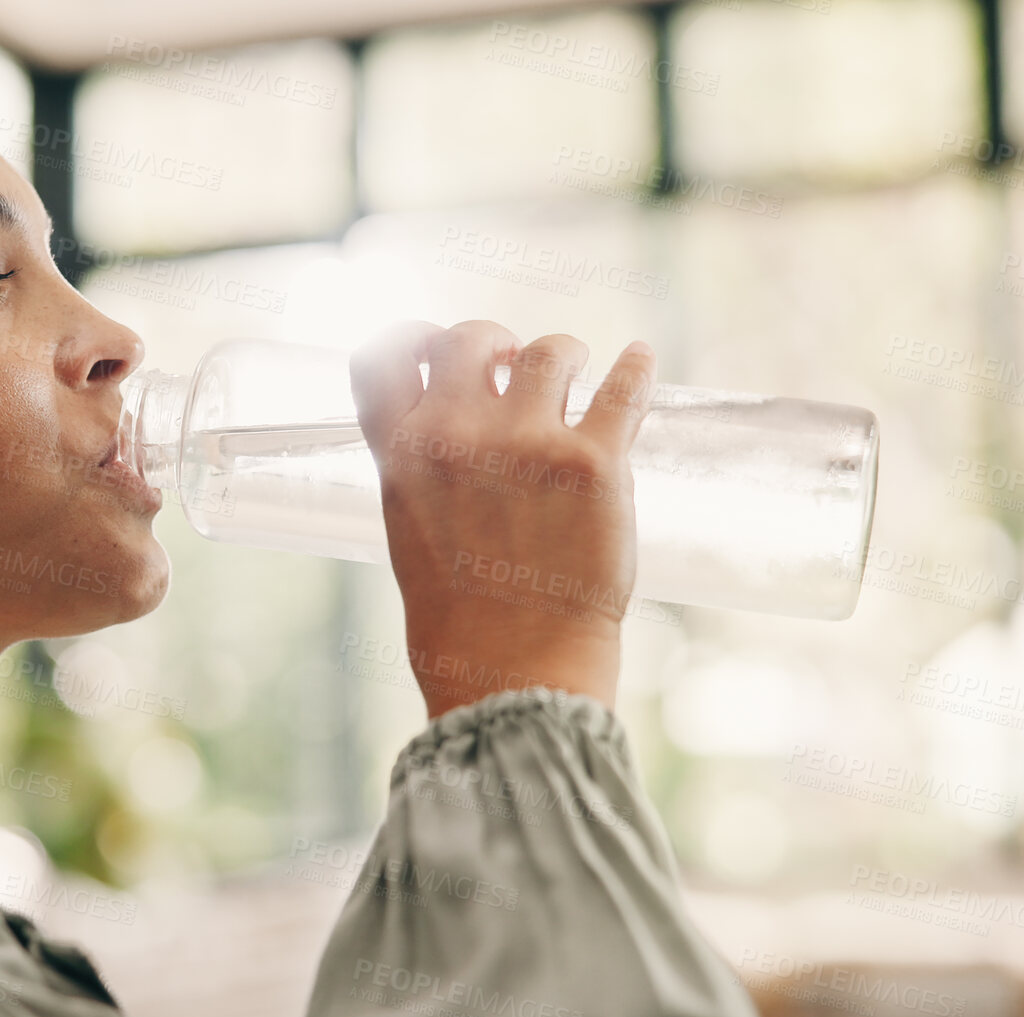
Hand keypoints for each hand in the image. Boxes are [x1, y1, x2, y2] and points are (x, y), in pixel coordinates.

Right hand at [350, 320, 655, 717]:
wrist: (514, 671)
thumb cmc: (459, 617)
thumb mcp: (408, 529)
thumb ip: (420, 465)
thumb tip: (450, 412)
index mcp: (402, 455)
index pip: (384, 357)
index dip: (412, 339)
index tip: (436, 346)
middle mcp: (457, 438)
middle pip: (469, 338)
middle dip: (492, 344)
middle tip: (512, 366)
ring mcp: (527, 445)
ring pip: (549, 351)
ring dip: (562, 356)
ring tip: (574, 374)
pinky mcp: (594, 465)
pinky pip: (623, 388)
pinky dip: (635, 368)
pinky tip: (638, 360)